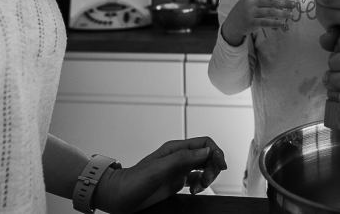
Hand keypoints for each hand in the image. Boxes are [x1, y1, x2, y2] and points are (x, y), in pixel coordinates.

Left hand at [95, 137, 226, 213]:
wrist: (118, 196)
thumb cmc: (132, 182)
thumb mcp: (158, 169)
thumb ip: (183, 158)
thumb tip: (206, 151)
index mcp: (176, 149)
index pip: (205, 143)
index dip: (216, 152)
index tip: (221, 166)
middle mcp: (179, 158)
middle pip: (207, 155)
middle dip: (213, 167)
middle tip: (207, 180)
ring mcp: (178, 170)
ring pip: (204, 167)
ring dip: (208, 177)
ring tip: (200, 187)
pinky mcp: (176, 182)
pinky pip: (196, 180)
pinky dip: (200, 185)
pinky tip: (194, 191)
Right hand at [222, 0, 295, 45]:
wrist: (232, 24)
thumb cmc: (244, 10)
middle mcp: (250, 2)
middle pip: (270, 1)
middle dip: (284, 2)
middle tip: (294, 4)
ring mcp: (250, 12)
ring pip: (270, 12)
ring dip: (282, 13)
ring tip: (291, 14)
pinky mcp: (251, 23)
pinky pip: (266, 22)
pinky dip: (275, 23)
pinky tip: (283, 23)